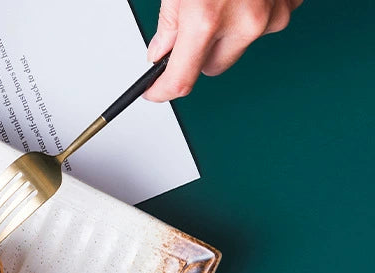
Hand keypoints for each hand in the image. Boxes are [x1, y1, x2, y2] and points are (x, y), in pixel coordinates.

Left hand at [145, 0, 302, 101]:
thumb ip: (170, 22)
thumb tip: (161, 51)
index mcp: (207, 18)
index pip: (180, 80)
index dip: (162, 90)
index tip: (154, 91)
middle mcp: (244, 23)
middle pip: (211, 67)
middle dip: (198, 54)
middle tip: (192, 25)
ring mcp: (272, 15)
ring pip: (238, 46)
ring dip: (228, 32)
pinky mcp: (290, 4)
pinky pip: (264, 23)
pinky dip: (252, 12)